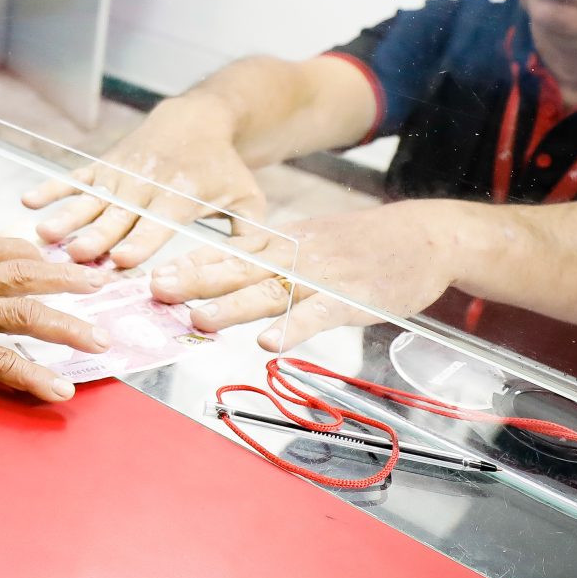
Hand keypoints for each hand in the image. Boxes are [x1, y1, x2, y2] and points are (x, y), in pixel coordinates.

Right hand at [0, 236, 113, 402]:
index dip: (32, 253)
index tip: (53, 256)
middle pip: (28, 272)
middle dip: (69, 277)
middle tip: (100, 284)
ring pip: (29, 312)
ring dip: (70, 326)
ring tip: (99, 341)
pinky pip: (5, 362)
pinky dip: (36, 376)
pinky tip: (60, 390)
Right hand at [20, 93, 268, 267]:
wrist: (197, 119)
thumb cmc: (223, 168)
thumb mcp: (247, 199)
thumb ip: (250, 237)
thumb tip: (254, 274)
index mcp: (180, 197)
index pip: (158, 224)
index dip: (140, 242)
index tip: (121, 261)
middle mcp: (147, 185)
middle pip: (118, 215)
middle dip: (96, 235)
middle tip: (74, 255)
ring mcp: (122, 174)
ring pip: (91, 199)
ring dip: (66, 216)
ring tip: (43, 233)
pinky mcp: (105, 165)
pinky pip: (76, 177)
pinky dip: (52, 187)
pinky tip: (29, 200)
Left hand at [149, 200, 466, 351]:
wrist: (424, 235)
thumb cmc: (363, 245)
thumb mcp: (311, 244)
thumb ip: (273, 261)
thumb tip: (227, 277)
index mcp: (283, 245)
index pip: (229, 253)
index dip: (191, 264)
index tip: (152, 274)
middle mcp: (295, 257)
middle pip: (238, 269)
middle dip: (195, 280)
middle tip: (156, 290)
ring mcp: (323, 277)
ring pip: (271, 292)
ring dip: (233, 306)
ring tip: (198, 318)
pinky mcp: (352, 298)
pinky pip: (318, 315)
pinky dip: (294, 328)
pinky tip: (270, 342)